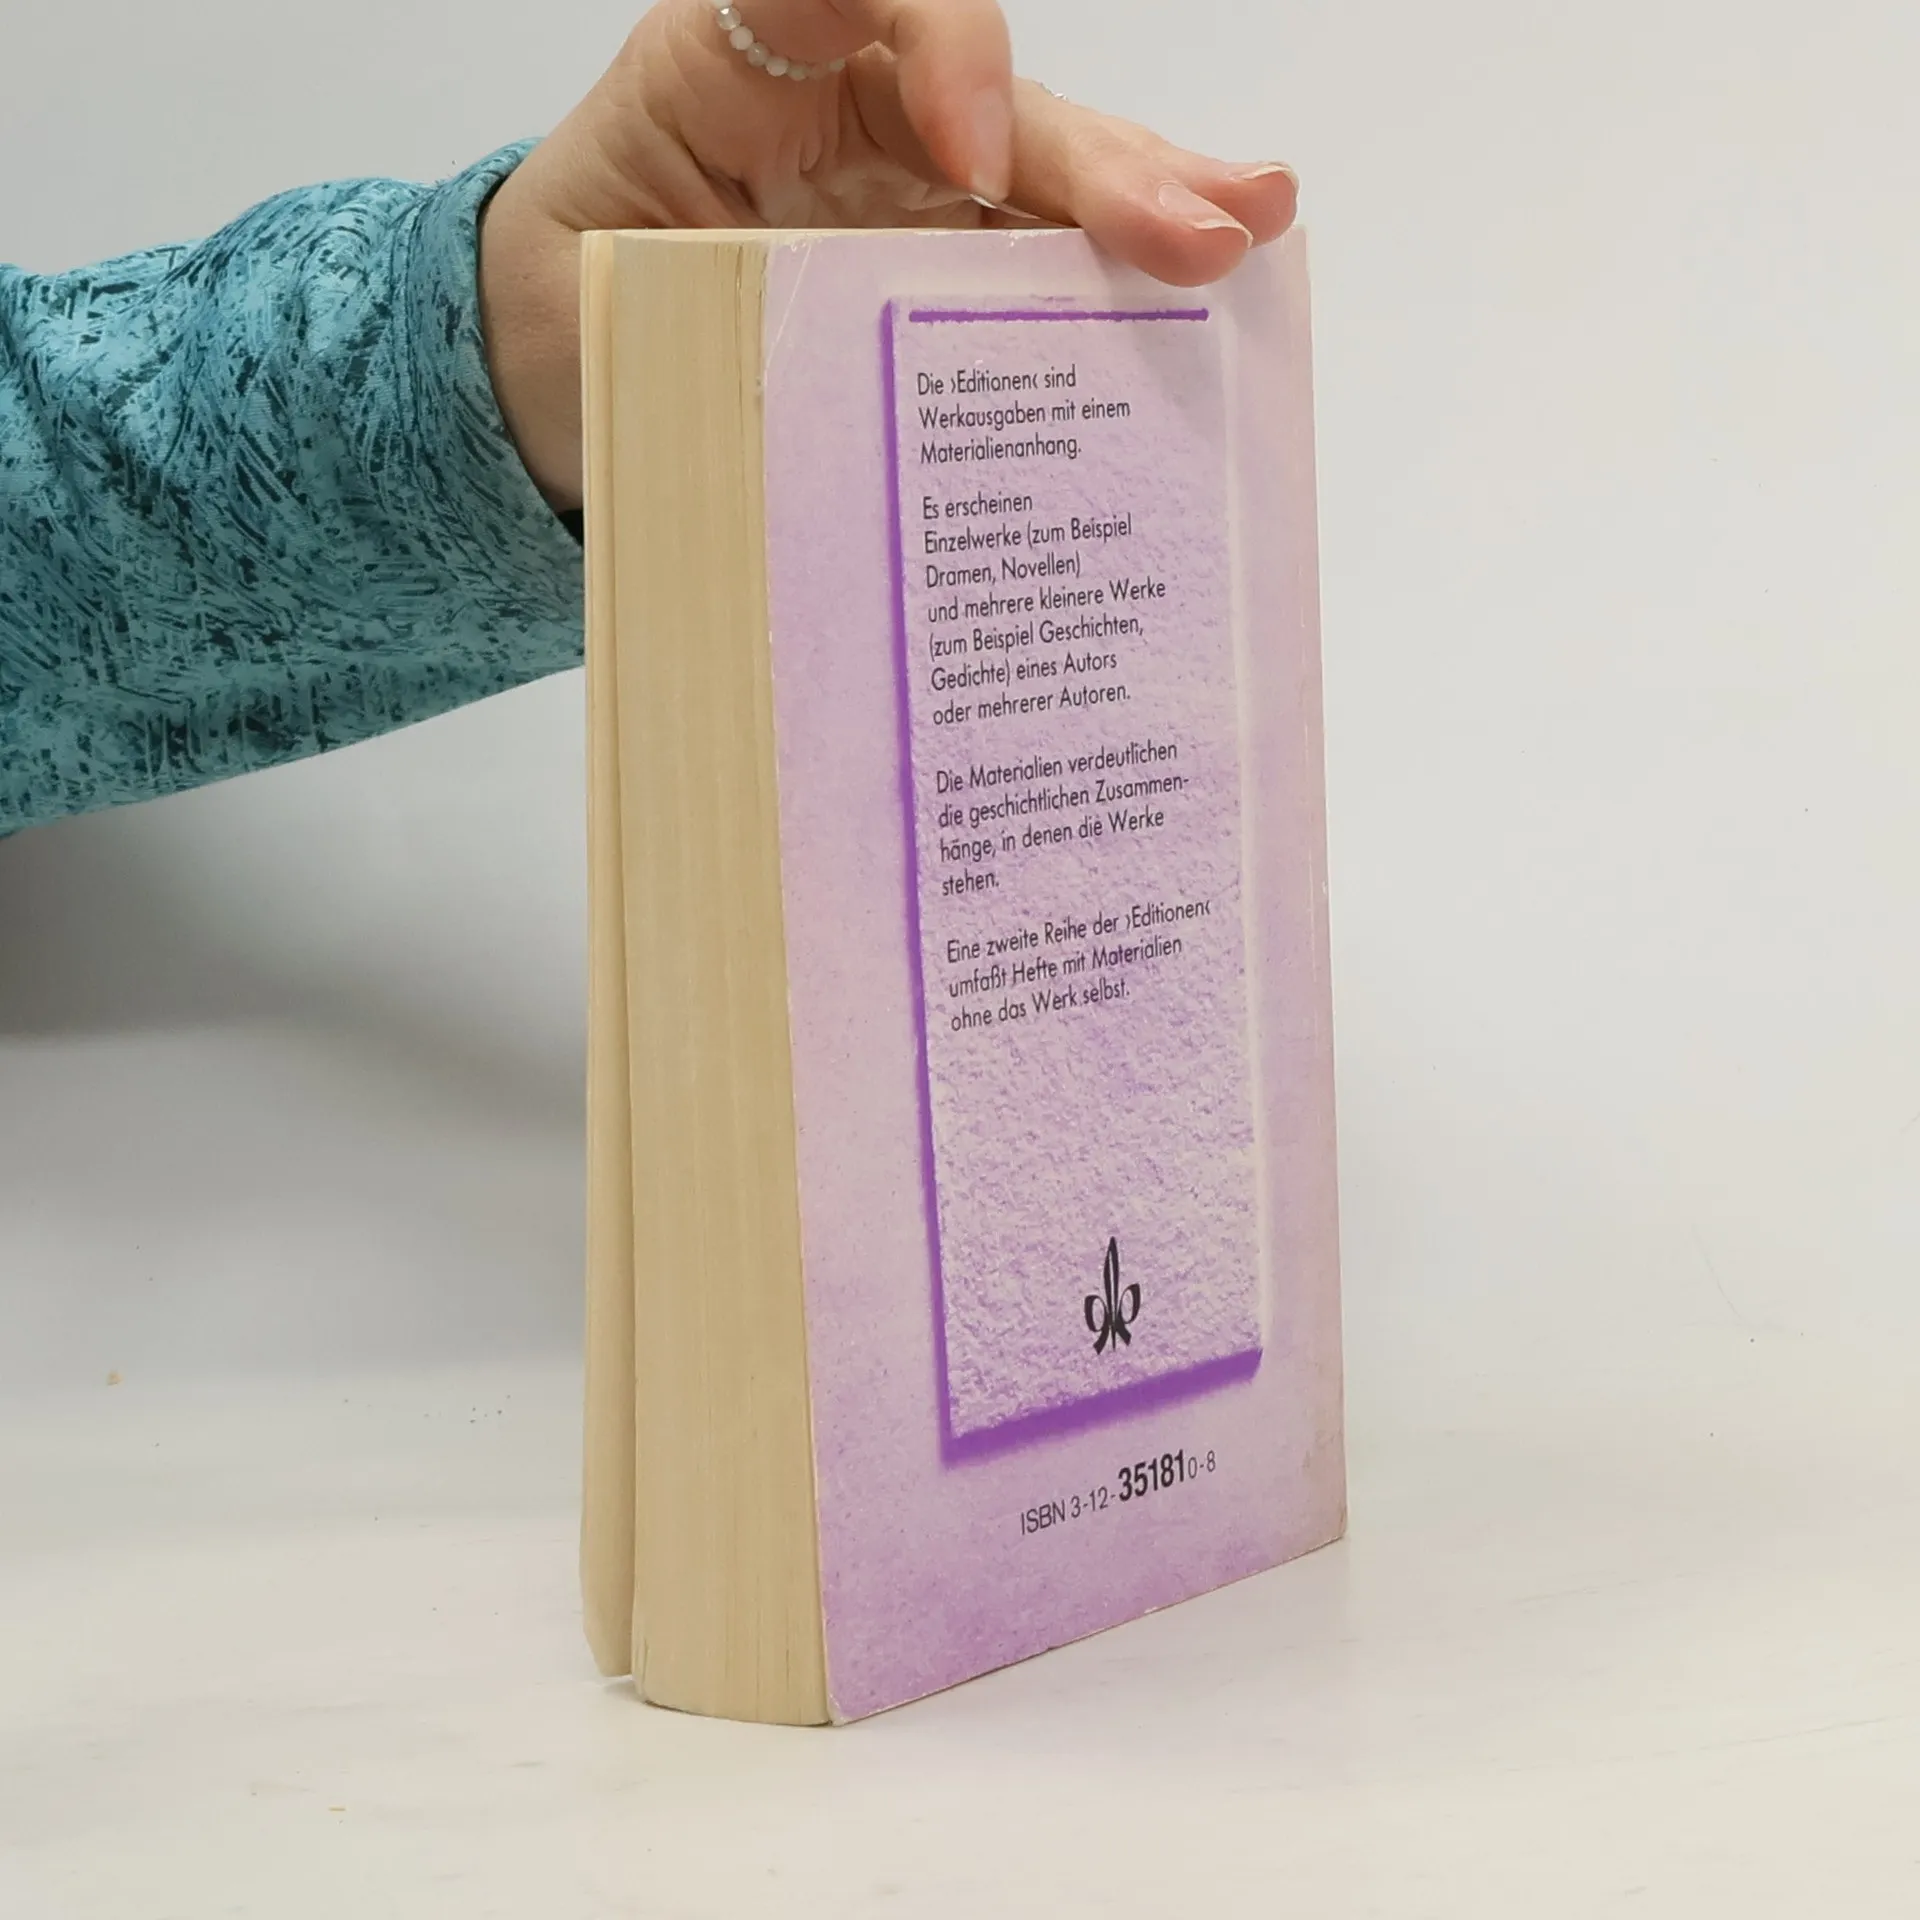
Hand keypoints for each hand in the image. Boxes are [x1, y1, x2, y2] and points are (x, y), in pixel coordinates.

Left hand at [479, 0, 1298, 510]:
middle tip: (1210, 224)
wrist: (564, 373)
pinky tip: (1203, 317)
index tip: (973, 167)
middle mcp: (862, 120)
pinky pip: (1037, 287)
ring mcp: (919, 202)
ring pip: (1052, 194)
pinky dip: (1114, 310)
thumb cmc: (575, 291)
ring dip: (1157, 218)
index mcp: (761, 69)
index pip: (865, 3)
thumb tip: (817, 318)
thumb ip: (691, 246)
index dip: (945, 60)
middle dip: (1111, 168)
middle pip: (1012, 115)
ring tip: (1252, 232)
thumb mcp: (588, 250)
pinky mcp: (945, 287)